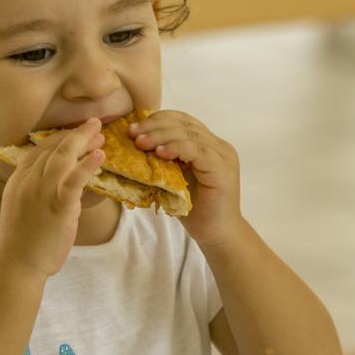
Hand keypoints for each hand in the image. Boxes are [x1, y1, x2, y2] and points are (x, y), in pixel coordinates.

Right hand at [0, 118, 105, 276]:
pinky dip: (88, 164)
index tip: (75, 132)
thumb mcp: (21, 207)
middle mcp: (28, 181)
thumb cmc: (21, 242)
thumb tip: (53, 183)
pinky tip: (100, 155)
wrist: (17, 264)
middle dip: (75, 134)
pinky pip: (75, 179)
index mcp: (18, 180)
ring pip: (64, 157)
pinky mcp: (58, 206)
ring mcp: (42, 192)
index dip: (60, 138)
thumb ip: (34, 191)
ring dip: (84, 142)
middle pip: (53, 148)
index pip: (39, 150)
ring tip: (100, 133)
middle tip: (94, 125)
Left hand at [128, 110, 241, 245]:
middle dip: (154, 126)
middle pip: (184, 123)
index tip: (133, 129)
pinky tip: (160, 153)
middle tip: (133, 134)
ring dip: (161, 136)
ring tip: (141, 143)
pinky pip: (198, 150)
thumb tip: (132, 146)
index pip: (181, 120)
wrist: (217, 235)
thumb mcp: (173, 180)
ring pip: (189, 134)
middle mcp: (218, 145)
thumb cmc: (194, 210)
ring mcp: (222, 155)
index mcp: (207, 144)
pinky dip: (177, 148)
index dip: (157, 120)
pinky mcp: (223, 168)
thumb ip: (162, 162)